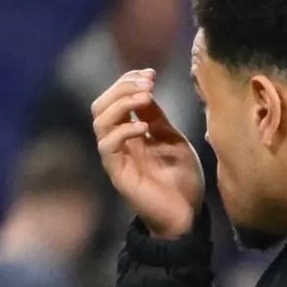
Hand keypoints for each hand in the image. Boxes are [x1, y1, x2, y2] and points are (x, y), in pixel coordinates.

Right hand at [91, 70, 202, 237]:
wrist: (186, 214)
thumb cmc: (181, 179)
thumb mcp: (172, 140)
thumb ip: (157, 118)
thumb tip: (146, 90)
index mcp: (130, 131)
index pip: (116, 98)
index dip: (128, 81)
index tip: (151, 73)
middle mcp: (118, 141)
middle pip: (102, 104)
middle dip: (122, 87)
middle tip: (148, 82)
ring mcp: (116, 156)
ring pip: (100, 121)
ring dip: (121, 103)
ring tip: (146, 96)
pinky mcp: (117, 172)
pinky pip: (108, 146)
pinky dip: (123, 132)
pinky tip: (143, 127)